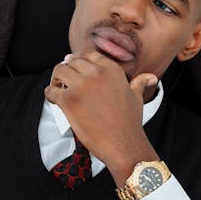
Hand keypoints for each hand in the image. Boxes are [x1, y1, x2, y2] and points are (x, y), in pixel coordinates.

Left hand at [44, 51, 158, 184]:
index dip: (78, 61)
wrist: (123, 144)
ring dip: (56, 79)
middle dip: (66, 70)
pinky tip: (54, 100)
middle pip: (71, 61)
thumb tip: (151, 77)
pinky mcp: (69, 100)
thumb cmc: (130, 123)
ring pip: (59, 71)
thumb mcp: (137, 97)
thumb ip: (140, 83)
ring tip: (58, 89)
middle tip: (63, 80)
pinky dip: (50, 94)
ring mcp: (81, 86)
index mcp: (111, 69)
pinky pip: (51, 91)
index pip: (88, 55)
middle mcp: (96, 73)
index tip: (73, 67)